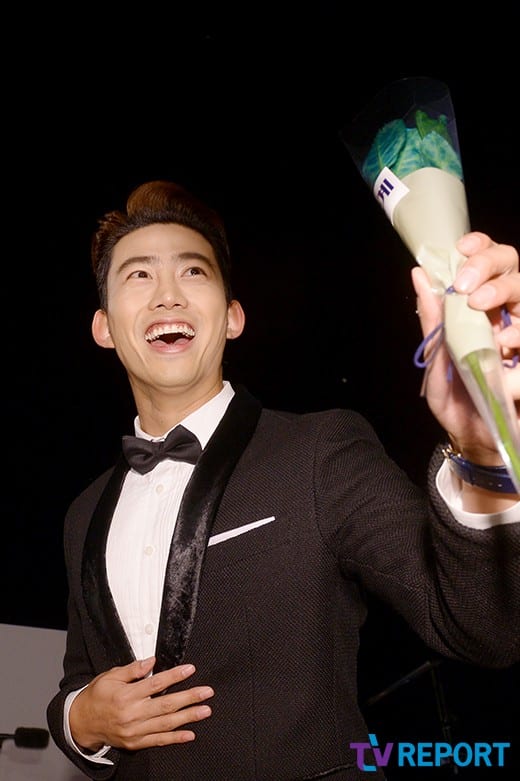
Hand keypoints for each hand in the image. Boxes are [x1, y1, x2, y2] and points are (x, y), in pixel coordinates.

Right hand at [69, 657, 212, 751]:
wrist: (81, 723)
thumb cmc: (97, 696)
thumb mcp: (110, 676)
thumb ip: (132, 669)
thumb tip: (151, 661)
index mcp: (126, 695)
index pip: (155, 684)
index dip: (174, 676)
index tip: (190, 669)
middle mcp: (132, 714)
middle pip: (166, 705)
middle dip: (189, 698)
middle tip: (207, 692)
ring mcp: (134, 731)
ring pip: (166, 724)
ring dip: (188, 717)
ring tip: (205, 711)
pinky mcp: (134, 743)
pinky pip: (158, 741)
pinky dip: (175, 738)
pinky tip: (190, 734)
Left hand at [412, 231, 519, 463]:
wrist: (475, 441)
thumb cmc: (456, 400)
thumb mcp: (436, 361)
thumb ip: (432, 320)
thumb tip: (418, 274)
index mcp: (483, 311)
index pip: (490, 263)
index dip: (480, 248)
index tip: (462, 250)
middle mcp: (508, 317)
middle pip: (513, 268)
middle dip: (490, 267)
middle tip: (467, 288)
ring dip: (507, 301)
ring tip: (489, 325)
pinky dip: (519, 346)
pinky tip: (507, 357)